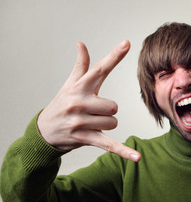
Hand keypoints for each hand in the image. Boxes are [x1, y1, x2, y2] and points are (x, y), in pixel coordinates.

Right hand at [37, 40, 140, 161]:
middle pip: (114, 106)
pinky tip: (137, 158)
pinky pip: (110, 145)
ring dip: (106, 125)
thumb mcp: (70, 84)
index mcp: (79, 87)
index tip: (127, 43)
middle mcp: (79, 102)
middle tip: (94, 112)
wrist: (43, 131)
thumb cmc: (62, 104)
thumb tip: (81, 43)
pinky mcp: (85, 139)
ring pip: (113, 122)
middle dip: (108, 111)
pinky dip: (124, 152)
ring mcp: (81, 122)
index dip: (114, 56)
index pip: (100, 68)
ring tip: (90, 123)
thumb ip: (81, 65)